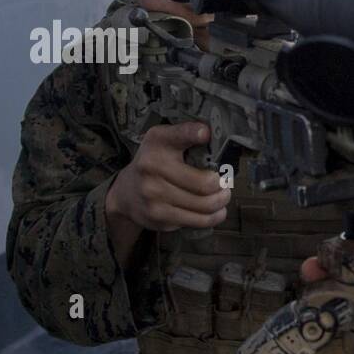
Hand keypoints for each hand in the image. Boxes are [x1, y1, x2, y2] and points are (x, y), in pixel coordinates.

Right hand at [105, 122, 230, 265]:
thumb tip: (213, 133)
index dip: (195, 133)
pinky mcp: (158, 216)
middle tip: (226, 183)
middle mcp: (152, 167)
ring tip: (223, 196)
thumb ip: (187, 135)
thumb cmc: (155, 164)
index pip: (180, 135)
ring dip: (221, 201)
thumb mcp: (165, 142)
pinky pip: (198, 220)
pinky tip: (217, 210)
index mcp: (157, 143)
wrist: (126, 193)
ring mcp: (153, 194)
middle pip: (205, 183)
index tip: (206, 134)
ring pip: (205, 204)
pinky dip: (214, 216)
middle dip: (223, 185)